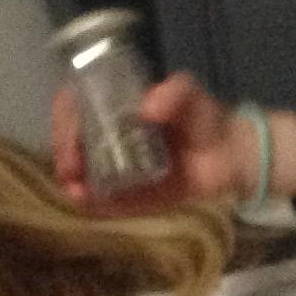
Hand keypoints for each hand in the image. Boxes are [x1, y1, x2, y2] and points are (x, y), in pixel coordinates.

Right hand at [50, 72, 294, 211]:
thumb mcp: (191, 96)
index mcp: (115, 109)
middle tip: (72, 167)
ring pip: (81, 174)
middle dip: (65, 153)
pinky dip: (92, 203)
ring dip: (71, 181)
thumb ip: (176, 93)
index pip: (75, 107)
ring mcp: (117, 169)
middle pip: (71, 143)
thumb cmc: (205, 119)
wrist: (230, 156)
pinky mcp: (130, 197)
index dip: (65, 119)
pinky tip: (86, 202)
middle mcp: (108, 138)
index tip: (70, 131)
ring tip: (75, 189)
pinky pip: (103, 202)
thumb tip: (148, 107)